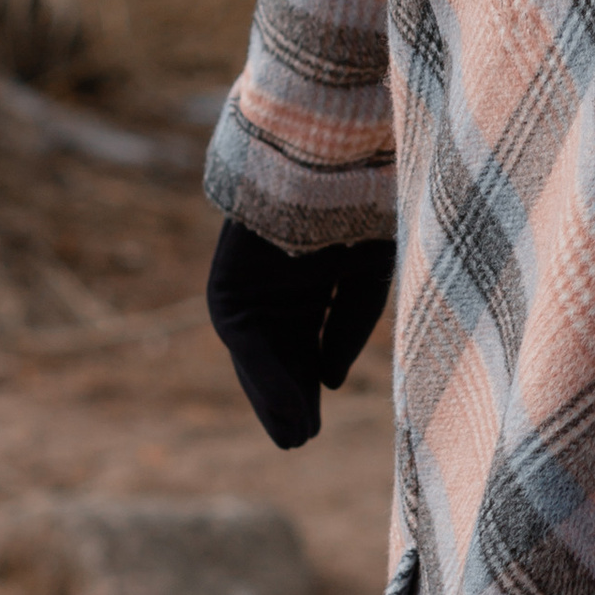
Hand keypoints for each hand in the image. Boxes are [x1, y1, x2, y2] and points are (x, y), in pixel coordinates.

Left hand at [205, 220, 395, 449]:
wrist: (322, 154)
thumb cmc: (354, 202)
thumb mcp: (368, 272)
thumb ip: (350, 327)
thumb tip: (330, 382)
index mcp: (314, 282)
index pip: (309, 345)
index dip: (312, 385)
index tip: (317, 425)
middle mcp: (279, 289)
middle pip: (280, 356)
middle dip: (289, 399)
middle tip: (299, 440)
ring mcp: (251, 288)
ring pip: (258, 356)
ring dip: (271, 398)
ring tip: (292, 437)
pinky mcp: (227, 287)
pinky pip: (244, 341)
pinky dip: (262, 375)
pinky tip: (284, 407)